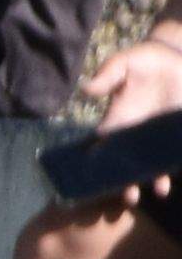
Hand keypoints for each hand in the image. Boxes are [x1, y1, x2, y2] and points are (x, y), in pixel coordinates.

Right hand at [68, 27, 181, 203]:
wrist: (179, 60)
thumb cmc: (150, 60)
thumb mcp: (127, 60)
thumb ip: (108, 72)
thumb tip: (87, 90)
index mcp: (118, 121)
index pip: (103, 146)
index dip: (97, 164)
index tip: (92, 181)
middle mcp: (137, 134)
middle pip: (128, 163)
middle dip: (127, 181)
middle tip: (129, 197)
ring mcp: (160, 137)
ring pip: (155, 164)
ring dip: (156, 179)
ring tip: (160, 190)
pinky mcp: (178, 137)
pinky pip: (176, 155)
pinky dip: (177, 165)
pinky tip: (179, 176)